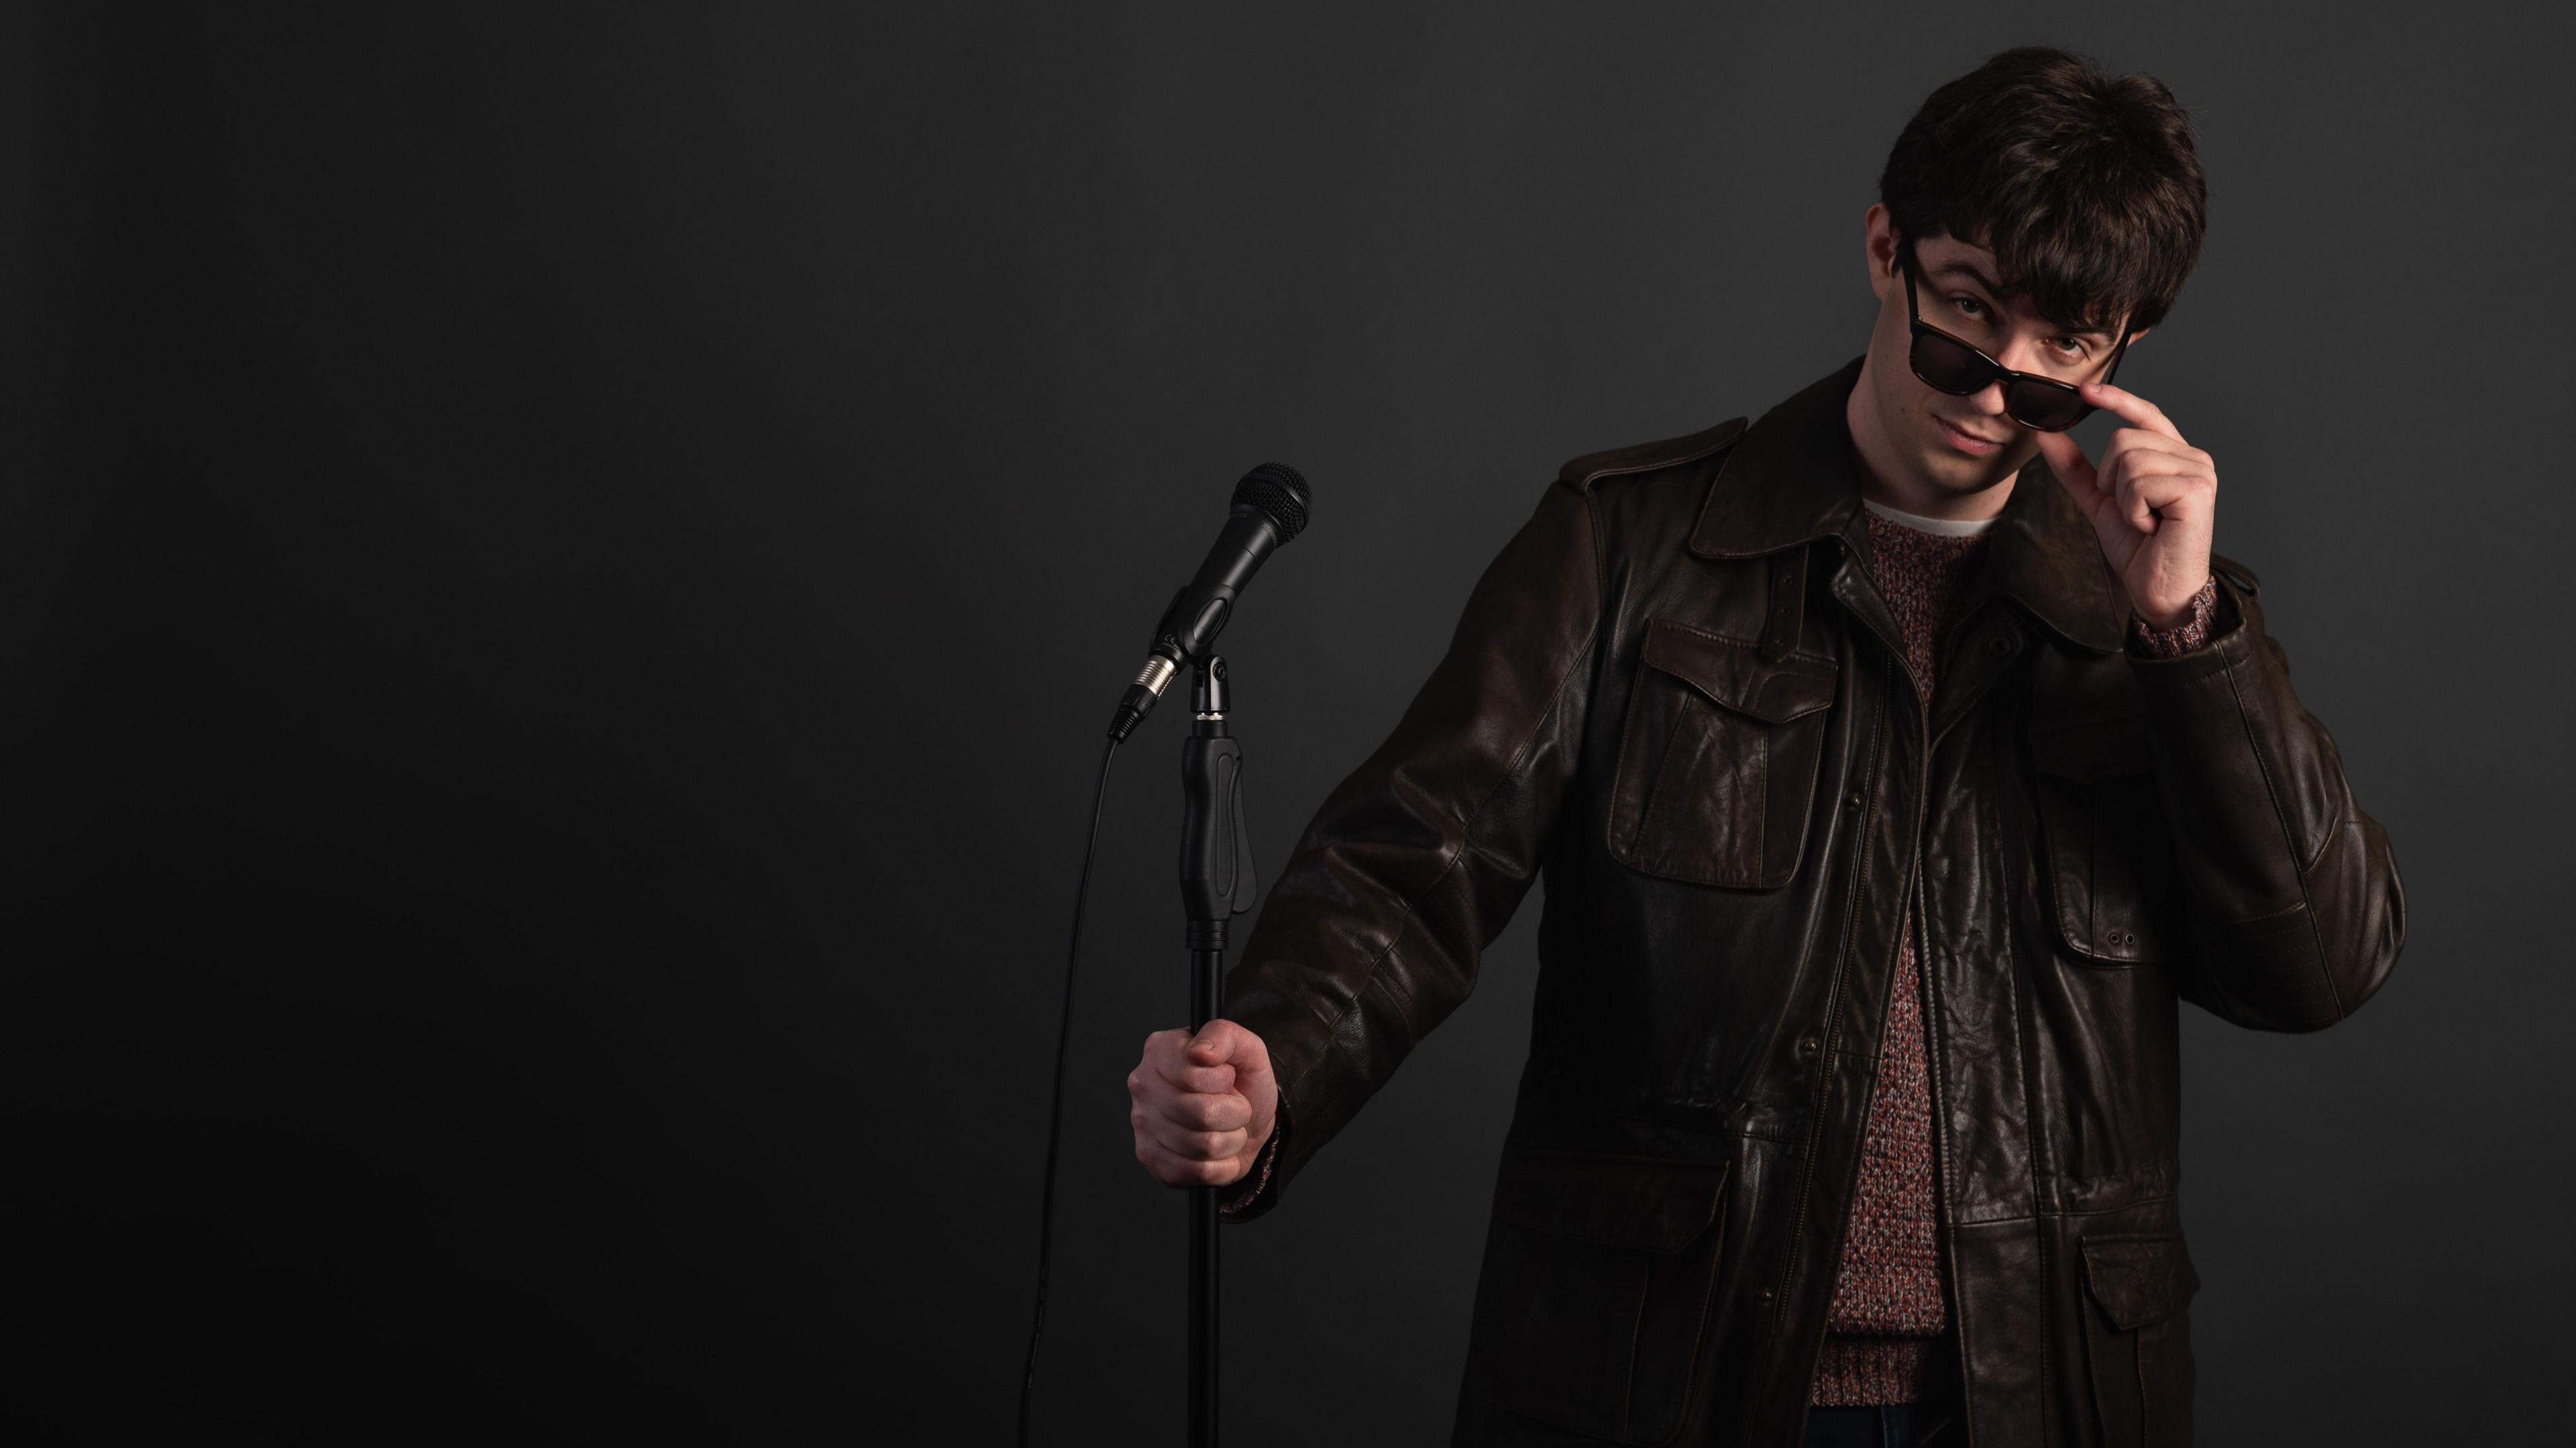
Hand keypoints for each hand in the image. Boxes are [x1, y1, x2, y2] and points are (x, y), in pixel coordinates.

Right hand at [1128, 1019, 1276, 1188]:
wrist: (1247, 1120)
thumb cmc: (1242, 1082)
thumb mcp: (1247, 1049)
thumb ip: (1225, 1036)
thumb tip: (1201, 1052)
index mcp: (1160, 1050)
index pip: (1195, 1074)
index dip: (1224, 1081)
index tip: (1227, 1077)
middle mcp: (1143, 1085)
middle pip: (1202, 1114)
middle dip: (1235, 1113)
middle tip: (1234, 1106)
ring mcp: (1142, 1124)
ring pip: (1203, 1146)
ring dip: (1231, 1139)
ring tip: (1226, 1127)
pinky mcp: (1150, 1158)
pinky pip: (1198, 1172)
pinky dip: (1223, 1166)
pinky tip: (1219, 1151)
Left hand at [2031, 382, 2215, 627]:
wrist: (2159, 587)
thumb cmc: (2139, 546)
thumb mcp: (2100, 500)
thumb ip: (2076, 468)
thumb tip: (2047, 434)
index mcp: (2173, 455)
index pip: (2145, 414)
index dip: (2116, 399)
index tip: (2084, 391)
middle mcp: (2192, 457)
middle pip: (2124, 439)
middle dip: (2111, 480)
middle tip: (2132, 511)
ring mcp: (2199, 471)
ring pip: (2129, 459)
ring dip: (2123, 499)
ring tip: (2144, 520)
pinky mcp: (2197, 489)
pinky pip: (2139, 483)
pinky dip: (2134, 510)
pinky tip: (2152, 526)